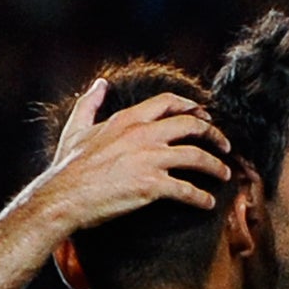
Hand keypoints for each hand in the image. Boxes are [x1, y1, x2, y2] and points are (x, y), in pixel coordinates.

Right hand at [38, 78, 232, 226]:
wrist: (63, 197)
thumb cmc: (68, 167)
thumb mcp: (77, 128)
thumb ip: (90, 104)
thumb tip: (100, 84)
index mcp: (127, 119)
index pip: (169, 103)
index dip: (192, 108)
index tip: (205, 116)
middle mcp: (142, 134)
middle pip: (191, 125)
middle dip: (213, 134)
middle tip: (225, 145)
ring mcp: (148, 159)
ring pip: (196, 157)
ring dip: (216, 166)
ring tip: (225, 174)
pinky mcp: (151, 185)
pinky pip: (187, 190)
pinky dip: (202, 197)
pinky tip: (208, 203)